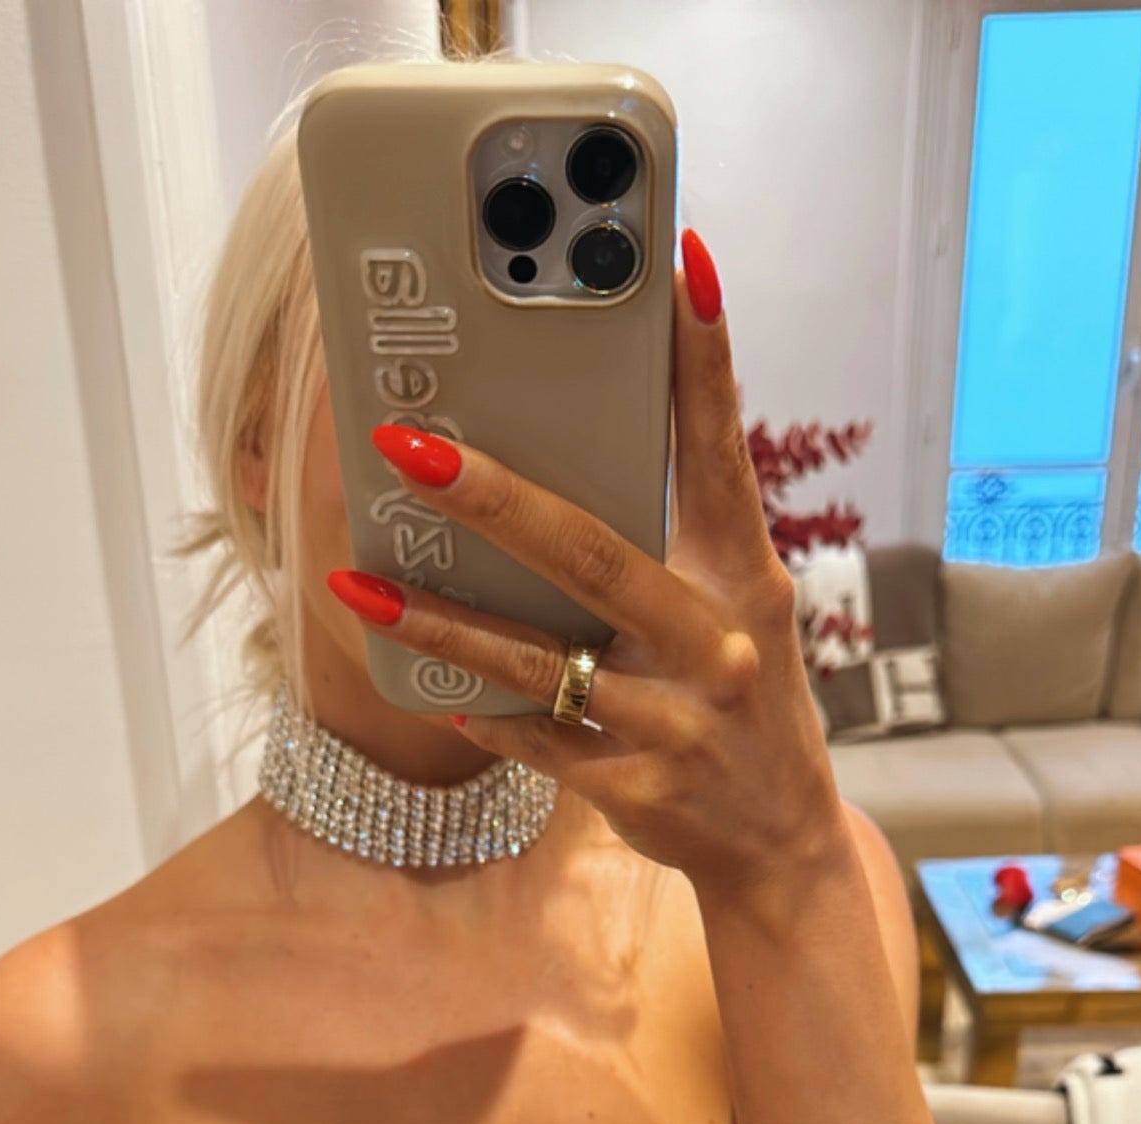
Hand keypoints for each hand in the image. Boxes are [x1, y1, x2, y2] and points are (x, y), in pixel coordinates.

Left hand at [325, 227, 846, 905]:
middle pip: (591, 556)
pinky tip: (435, 694)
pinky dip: (486, 717)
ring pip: (539, 663)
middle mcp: (718, 641)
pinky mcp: (640, 788)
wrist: (781, 842)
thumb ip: (671, 534)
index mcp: (743, 573)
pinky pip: (540, 743)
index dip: (703, 357)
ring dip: (441, 626)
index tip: (676, 264)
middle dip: (493, 500)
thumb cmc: (739, 698)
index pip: (719, 448)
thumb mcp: (735, 606)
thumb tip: (569, 449)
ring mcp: (679, 721)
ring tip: (359, 583)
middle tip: (406, 447)